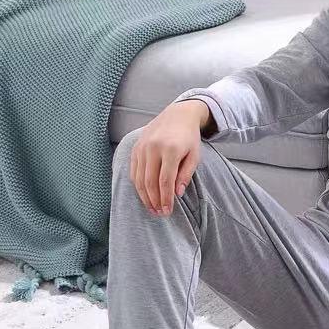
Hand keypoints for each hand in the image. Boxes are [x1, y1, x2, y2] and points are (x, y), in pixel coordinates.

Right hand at [128, 100, 207, 216]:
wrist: (178, 115)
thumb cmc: (189, 138)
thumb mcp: (195, 155)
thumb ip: (186, 174)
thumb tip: (177, 193)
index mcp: (171, 150)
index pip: (165, 181)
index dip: (165, 198)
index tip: (167, 211)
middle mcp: (153, 148)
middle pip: (149, 181)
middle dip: (154, 200)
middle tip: (159, 213)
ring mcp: (142, 147)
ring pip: (139, 178)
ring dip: (144, 196)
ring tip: (151, 208)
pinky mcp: (135, 147)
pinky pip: (133, 170)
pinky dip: (137, 184)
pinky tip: (144, 194)